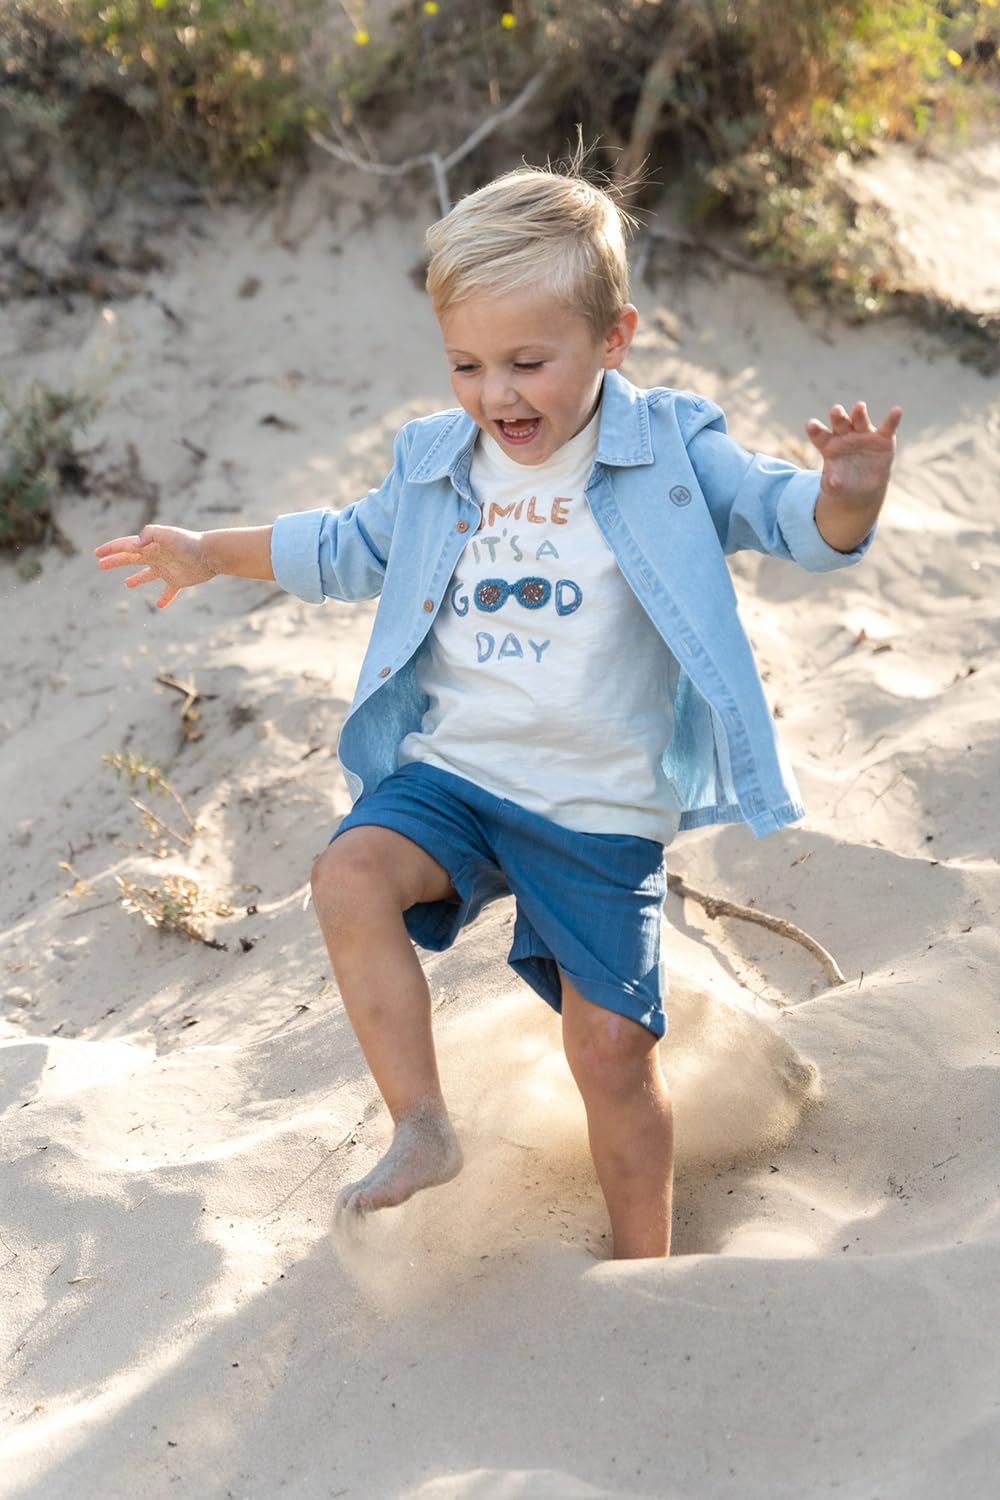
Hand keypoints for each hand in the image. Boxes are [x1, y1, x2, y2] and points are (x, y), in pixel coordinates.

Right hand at [94, 524, 215, 608]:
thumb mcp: (167, 534)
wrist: (210, 554)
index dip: (111, 549)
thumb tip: (134, 545)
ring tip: (127, 584)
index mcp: (150, 546)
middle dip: (116, 561)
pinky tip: (160, 606)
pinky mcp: (178, 580)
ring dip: (136, 579)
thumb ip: (149, 534)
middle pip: (131, 559)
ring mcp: (166, 569)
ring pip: (147, 575)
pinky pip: (169, 591)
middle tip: (101, 565)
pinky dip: (164, 598)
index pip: (126, 546)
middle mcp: (156, 557)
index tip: (97, 554)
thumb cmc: (189, 542)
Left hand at [806, 401, 901, 510]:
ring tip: (859, 407)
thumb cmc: (842, 482)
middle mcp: (845, 435)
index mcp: (829, 444)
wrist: (862, 486)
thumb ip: (831, 484)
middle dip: (838, 416)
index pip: (820, 435)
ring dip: (859, 414)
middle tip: (836, 410)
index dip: (815, 430)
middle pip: (840, 423)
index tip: (811, 425)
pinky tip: (897, 411)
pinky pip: (888, 427)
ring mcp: (864, 434)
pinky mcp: (883, 438)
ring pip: (860, 421)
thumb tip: (832, 483)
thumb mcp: (834, 486)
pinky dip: (892, 419)